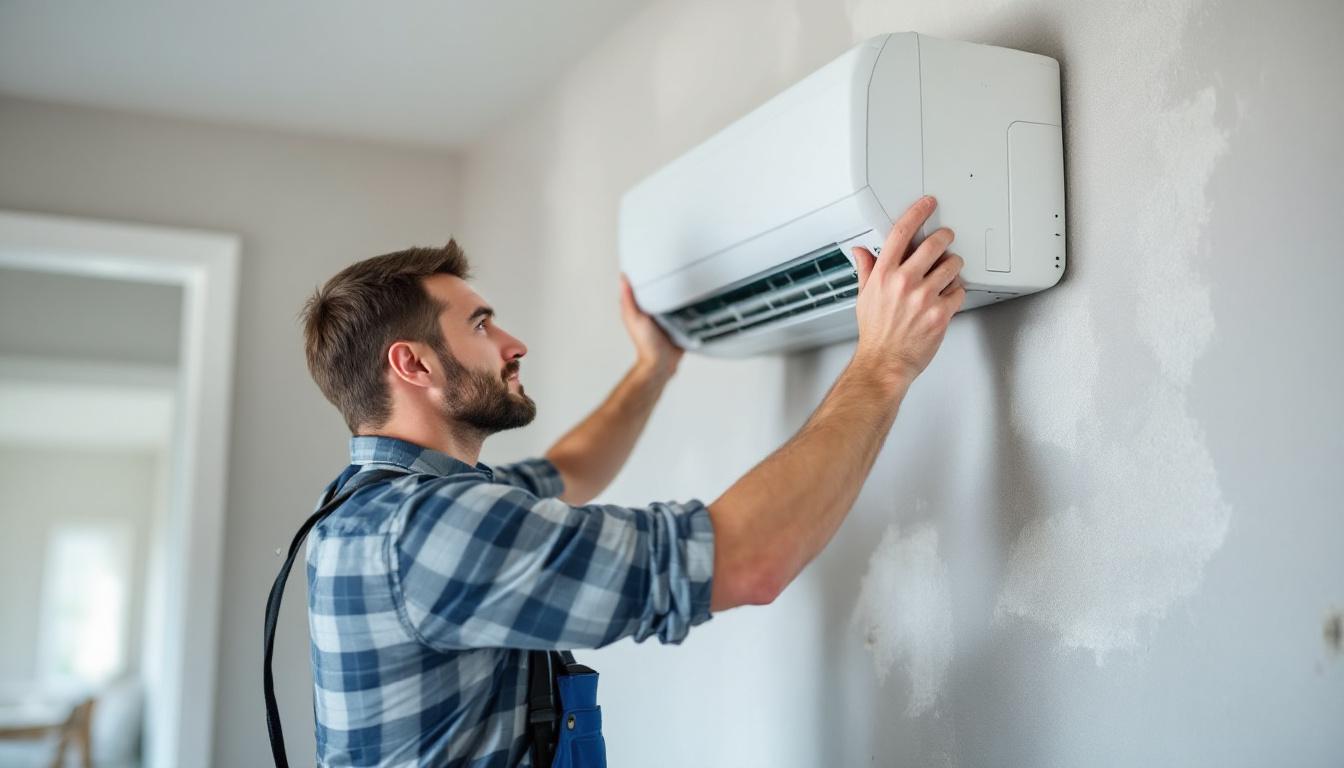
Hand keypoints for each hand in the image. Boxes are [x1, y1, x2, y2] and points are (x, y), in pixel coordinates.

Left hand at [620, 274, 682, 377]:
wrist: (663, 363)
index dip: (642, 274)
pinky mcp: (678, 323)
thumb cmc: (647, 344)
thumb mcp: (636, 318)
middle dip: (662, 280)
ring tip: (683, 276)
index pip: (639, 286)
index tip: (647, 260)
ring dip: (676, 291)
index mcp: (639, 308)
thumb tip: (623, 279)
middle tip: (670, 264)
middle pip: (657, 290)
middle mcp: (651, 311)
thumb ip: (629, 299)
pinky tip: (691, 295)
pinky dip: (685, 303)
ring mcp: (665, 317)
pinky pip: (682, 309)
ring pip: (670, 299)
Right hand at [849, 196, 965, 385]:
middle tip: (947, 238)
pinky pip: (959, 291)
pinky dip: (957, 292)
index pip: (901, 233)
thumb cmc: (875, 334)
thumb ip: (866, 270)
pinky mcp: (940, 313)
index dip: (917, 213)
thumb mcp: (863, 297)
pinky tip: (948, 296)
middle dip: (945, 237)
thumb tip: (860, 252)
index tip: (927, 204)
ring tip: (948, 272)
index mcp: (883, 274)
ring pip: (952, 265)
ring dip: (954, 265)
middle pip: (934, 244)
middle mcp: (903, 282)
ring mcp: (924, 297)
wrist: (884, 363)